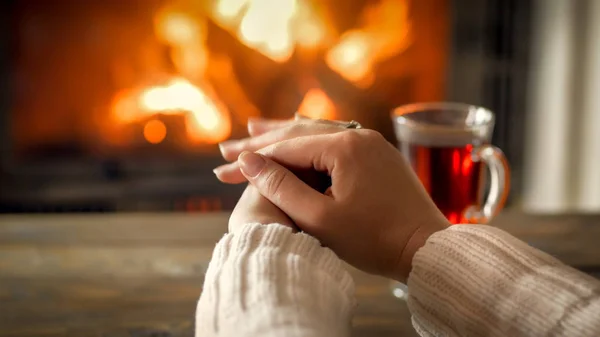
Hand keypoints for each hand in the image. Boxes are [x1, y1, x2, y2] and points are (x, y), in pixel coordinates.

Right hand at [215, 122, 449, 281]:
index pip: (285, 149)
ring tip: (254, 128)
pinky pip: (338, 140)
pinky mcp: (379, 155)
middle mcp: (359, 135)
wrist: (427, 248)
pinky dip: (311, 141)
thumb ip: (281, 187)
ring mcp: (372, 143)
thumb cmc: (374, 240)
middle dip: (262, 143)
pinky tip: (299, 135)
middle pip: (299, 134)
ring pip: (318, 133)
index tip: (221, 170)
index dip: (251, 160)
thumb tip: (248, 161)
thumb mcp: (320, 218)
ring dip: (285, 135)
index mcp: (344, 147)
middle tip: (225, 148)